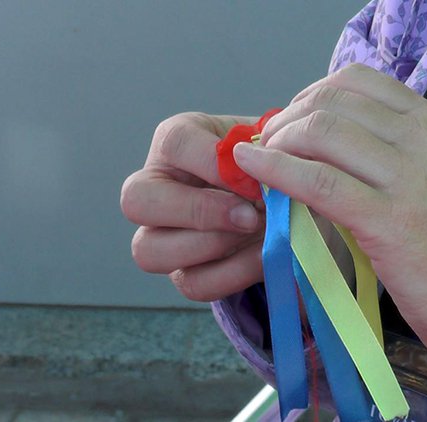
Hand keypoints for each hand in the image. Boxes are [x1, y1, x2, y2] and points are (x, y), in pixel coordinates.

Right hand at [120, 112, 264, 300]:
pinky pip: (193, 283)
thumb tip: (265, 171)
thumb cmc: (276, 160)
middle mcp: (155, 186)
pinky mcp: (184, 272)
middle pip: (137, 200)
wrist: (290, 196)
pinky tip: (263, 256)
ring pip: (149, 250)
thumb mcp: (274, 144)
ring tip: (256, 234)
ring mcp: (161, 234)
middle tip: (250, 216)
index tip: (255, 177)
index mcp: (176, 142)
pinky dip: (232, 273)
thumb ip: (267, 151)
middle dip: (199, 211)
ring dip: (210, 246)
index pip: (174, 144)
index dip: (213, 162)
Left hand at [233, 64, 426, 420]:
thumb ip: (392, 155)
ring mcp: (412, 177)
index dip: (310, 96)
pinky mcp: (391, 221)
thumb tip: (324, 144)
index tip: (290, 124)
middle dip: (285, 120)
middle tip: (267, 147)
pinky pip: (318, 182)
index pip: (357, 81)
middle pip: (331, 102)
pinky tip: (254, 171)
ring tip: (262, 166)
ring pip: (320, 133)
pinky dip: (275, 171)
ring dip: (276, 144)